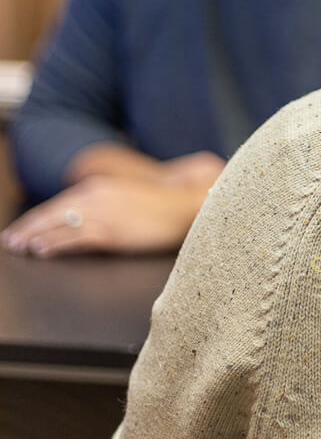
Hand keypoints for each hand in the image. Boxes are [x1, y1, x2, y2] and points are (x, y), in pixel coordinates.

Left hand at [0, 154, 224, 257]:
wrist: (185, 204)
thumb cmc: (159, 206)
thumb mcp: (125, 199)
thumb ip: (103, 204)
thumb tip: (81, 218)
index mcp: (99, 187)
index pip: (59, 203)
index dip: (36, 217)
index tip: (20, 229)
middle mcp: (96, 195)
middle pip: (52, 212)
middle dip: (27, 227)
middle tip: (9, 241)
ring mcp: (103, 212)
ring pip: (58, 225)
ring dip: (34, 237)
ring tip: (18, 248)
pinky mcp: (112, 230)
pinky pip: (75, 238)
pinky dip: (54, 244)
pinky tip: (41, 251)